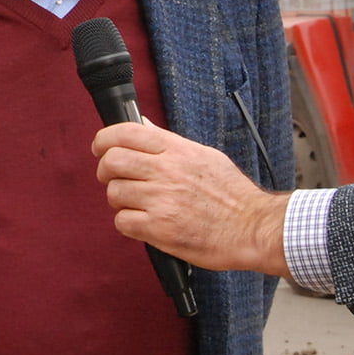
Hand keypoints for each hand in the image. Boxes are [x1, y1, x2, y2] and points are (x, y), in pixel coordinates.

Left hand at [92, 121, 293, 279]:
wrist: (253, 228)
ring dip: (120, 200)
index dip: (104, 139)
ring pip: (114, 193)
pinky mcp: (160, 229)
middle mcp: (166, 171)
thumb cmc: (232, 194)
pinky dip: (129, 224)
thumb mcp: (203, 155)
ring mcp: (162, 200)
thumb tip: (143, 126)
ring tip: (138, 205)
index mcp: (176, 150)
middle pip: (112, 162)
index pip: (125, 132)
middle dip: (105, 172)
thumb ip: (169, 142)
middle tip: (114, 179)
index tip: (100, 148)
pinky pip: (123, 222)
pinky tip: (144, 223)